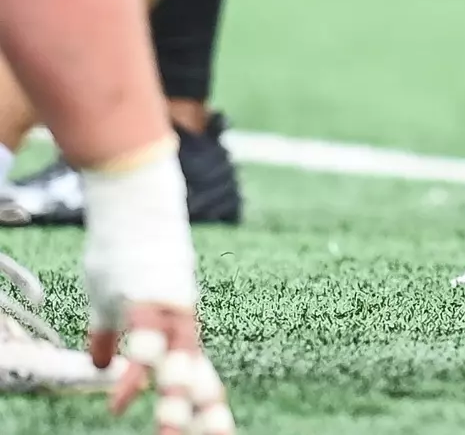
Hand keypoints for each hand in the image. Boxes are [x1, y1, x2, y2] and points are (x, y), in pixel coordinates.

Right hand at [81, 144, 232, 433]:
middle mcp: (180, 321)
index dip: (204, 405)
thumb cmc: (127, 248)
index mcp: (179, 325)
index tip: (217, 433)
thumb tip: (100, 365)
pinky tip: (131, 387)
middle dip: (201, 411)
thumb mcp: (115, 301)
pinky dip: (138, 361)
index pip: (195, 373)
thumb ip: (111, 335)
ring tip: (173, 431)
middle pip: (195, 374)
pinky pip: (144, 334)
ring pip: (176, 360)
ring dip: (173, 396)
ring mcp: (166, 308)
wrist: (138, 202)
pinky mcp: (146, 294)